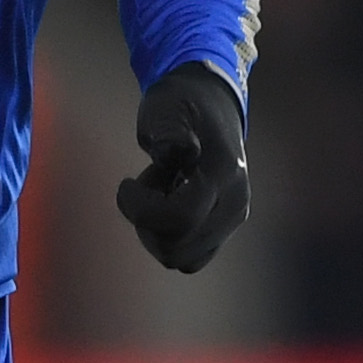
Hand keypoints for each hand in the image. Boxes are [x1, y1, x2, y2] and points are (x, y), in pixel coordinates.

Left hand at [114, 61, 248, 274]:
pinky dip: (168, 238)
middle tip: (148, 184)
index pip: (179, 219)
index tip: (127, 181)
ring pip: (182, 259)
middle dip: (148, 222)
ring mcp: (231, 221)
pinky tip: (166, 205)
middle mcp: (235, 205)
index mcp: (224, 174)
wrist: (211, 104)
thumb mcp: (167, 106)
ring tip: (160, 191)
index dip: (141, 208)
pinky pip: (188, 256)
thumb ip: (169, 130)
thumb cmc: (182, 104)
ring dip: (157, 232)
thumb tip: (180, 152)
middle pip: (176, 249)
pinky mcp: (222, 230)